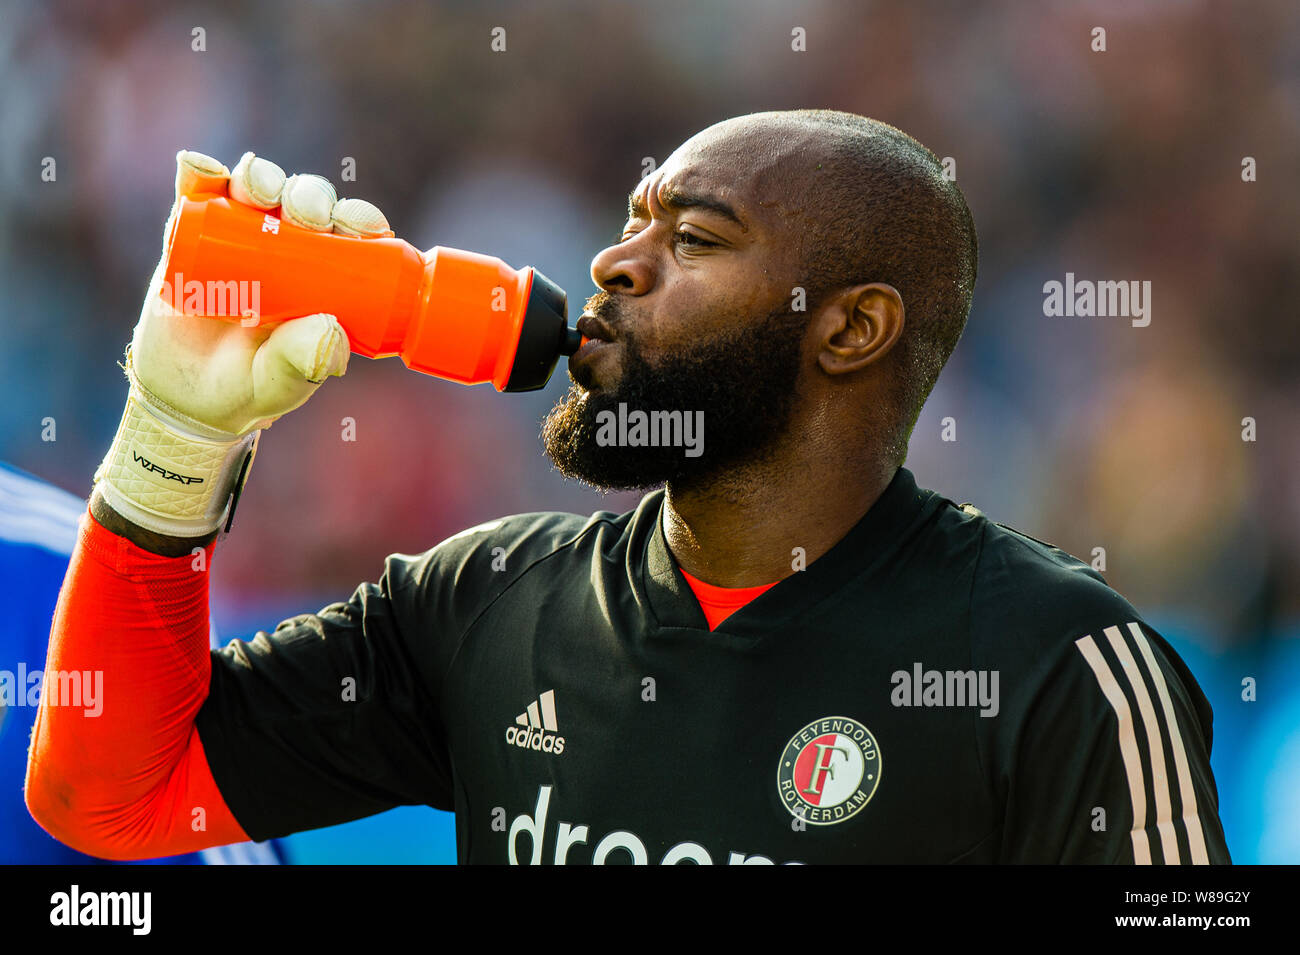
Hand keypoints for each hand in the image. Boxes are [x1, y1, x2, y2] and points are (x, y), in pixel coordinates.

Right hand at [93, 150, 391, 537]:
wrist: (185, 397)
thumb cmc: (250, 389)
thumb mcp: (282, 381)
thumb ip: (305, 361)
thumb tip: (329, 330)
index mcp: (328, 277)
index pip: (352, 235)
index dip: (358, 219)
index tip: (356, 225)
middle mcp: (289, 248)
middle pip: (307, 202)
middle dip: (309, 196)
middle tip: (303, 213)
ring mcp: (241, 235)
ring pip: (258, 189)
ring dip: (261, 178)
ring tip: (255, 191)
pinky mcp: (194, 233)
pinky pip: (198, 193)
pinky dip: (199, 173)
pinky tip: (199, 171)